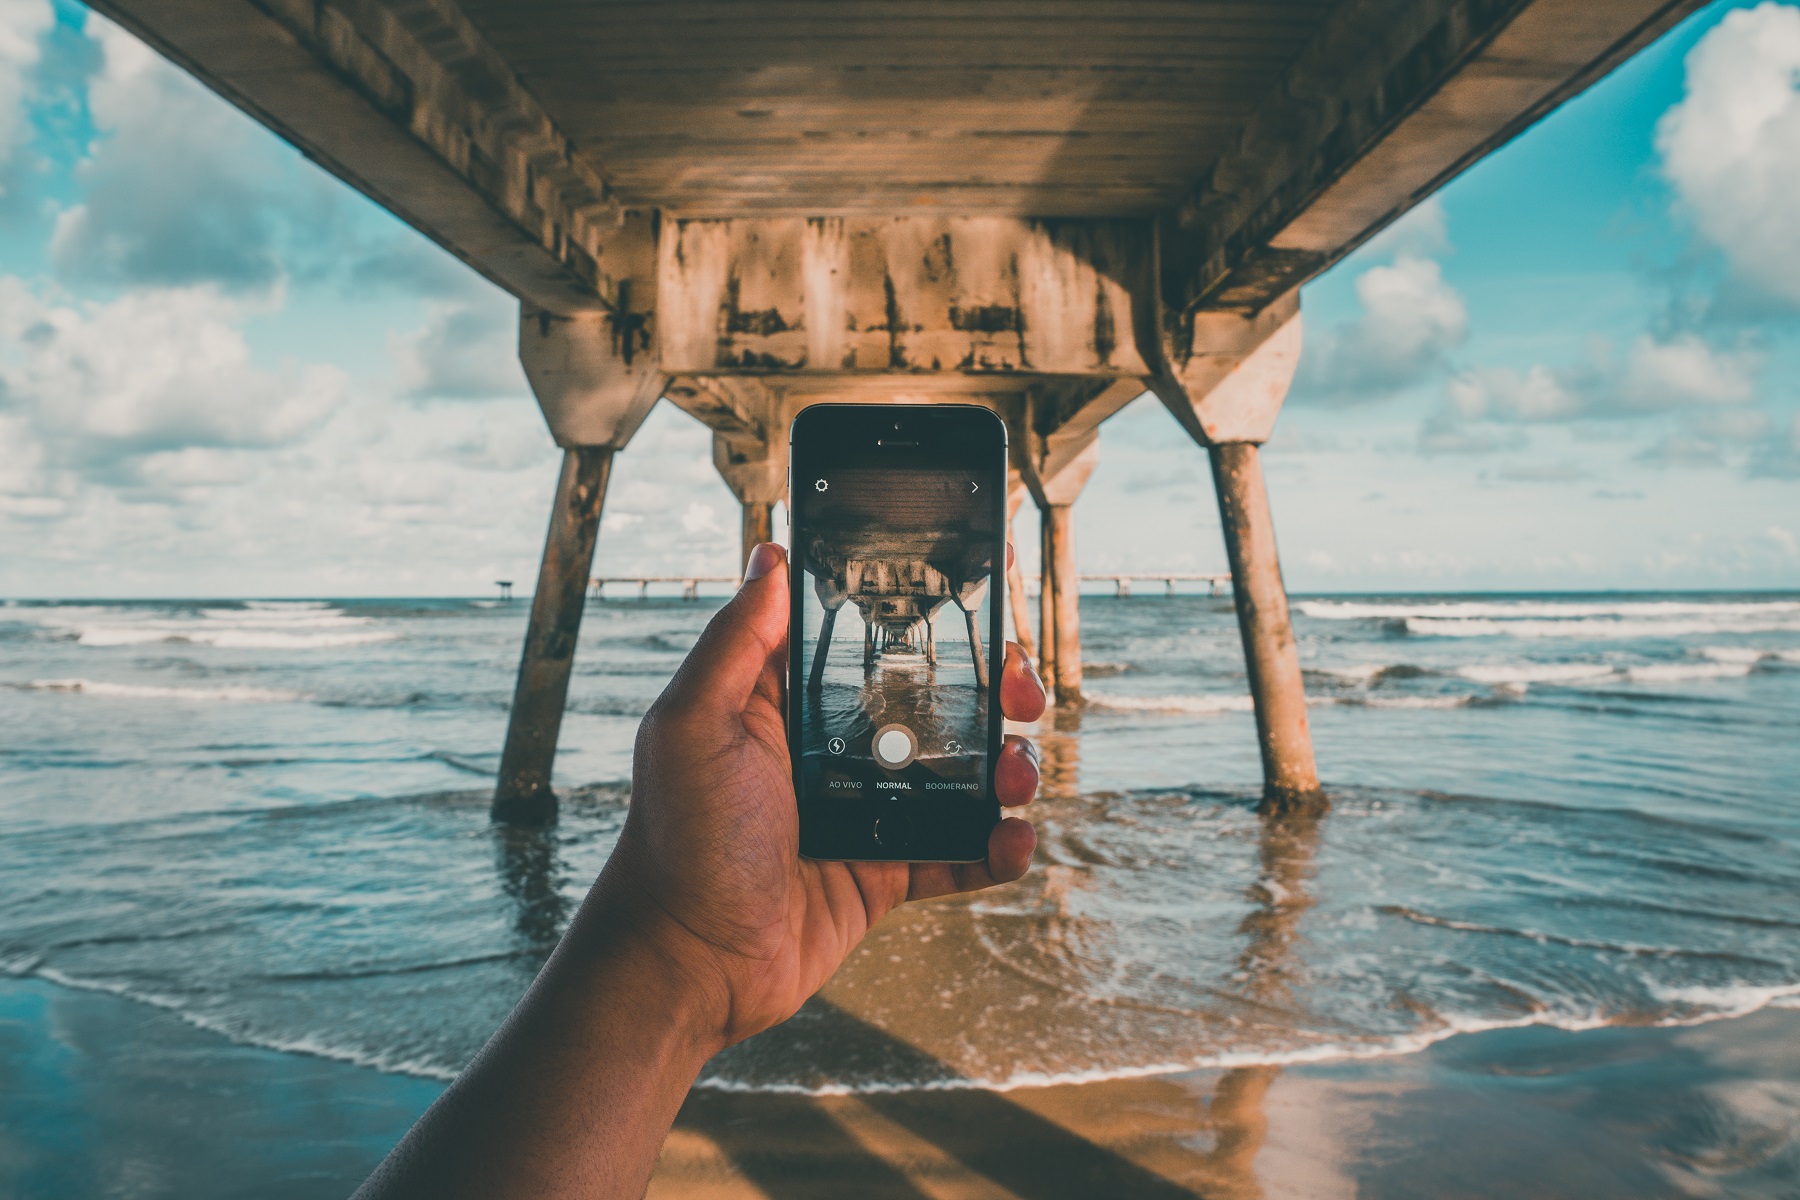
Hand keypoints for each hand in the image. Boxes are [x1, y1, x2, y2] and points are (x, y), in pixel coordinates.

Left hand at [591, 542, 1045, 1049]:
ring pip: (961, 771)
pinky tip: (1010, 838)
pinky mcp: (886, 870)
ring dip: (1007, 766)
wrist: (687, 963)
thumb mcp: (692, 724)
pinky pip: (958, 850)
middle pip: (937, 698)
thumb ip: (736, 642)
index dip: (928, 610)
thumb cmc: (676, 840)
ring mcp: (867, 810)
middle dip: (993, 688)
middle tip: (1020, 692)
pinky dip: (994, 846)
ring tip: (1017, 776)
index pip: (870, 635)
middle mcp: (836, 747)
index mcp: (791, 701)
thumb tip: (770, 556)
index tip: (985, 584)